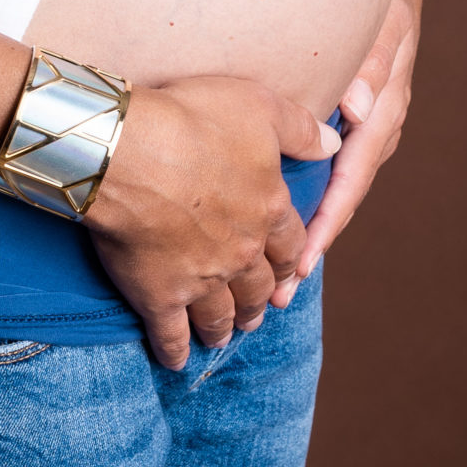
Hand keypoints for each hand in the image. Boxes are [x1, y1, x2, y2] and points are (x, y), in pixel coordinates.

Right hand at [85, 74, 339, 368]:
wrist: (130, 150)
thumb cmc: (193, 119)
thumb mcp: (259, 106)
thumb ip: (302, 128)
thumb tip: (336, 144)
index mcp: (269, 208)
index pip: (290, 242)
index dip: (290, 258)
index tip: (289, 270)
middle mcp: (243, 252)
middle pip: (258, 285)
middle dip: (259, 299)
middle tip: (256, 311)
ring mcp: (202, 279)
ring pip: (221, 314)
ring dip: (225, 326)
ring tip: (224, 334)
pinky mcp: (159, 296)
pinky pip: (171, 334)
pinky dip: (175, 350)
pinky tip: (176, 360)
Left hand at [280, 0, 421, 292]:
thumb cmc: (383, 3)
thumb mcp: (385, 25)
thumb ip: (373, 63)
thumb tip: (360, 109)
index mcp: (383, 115)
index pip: (351, 180)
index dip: (325, 225)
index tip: (299, 263)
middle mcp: (374, 132)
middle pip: (340, 199)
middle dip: (310, 245)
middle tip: (278, 291)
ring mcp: (362, 131)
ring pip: (332, 189)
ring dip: (305, 228)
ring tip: (274, 275)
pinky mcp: (346, 125)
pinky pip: (325, 168)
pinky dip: (306, 198)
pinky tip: (279, 221)